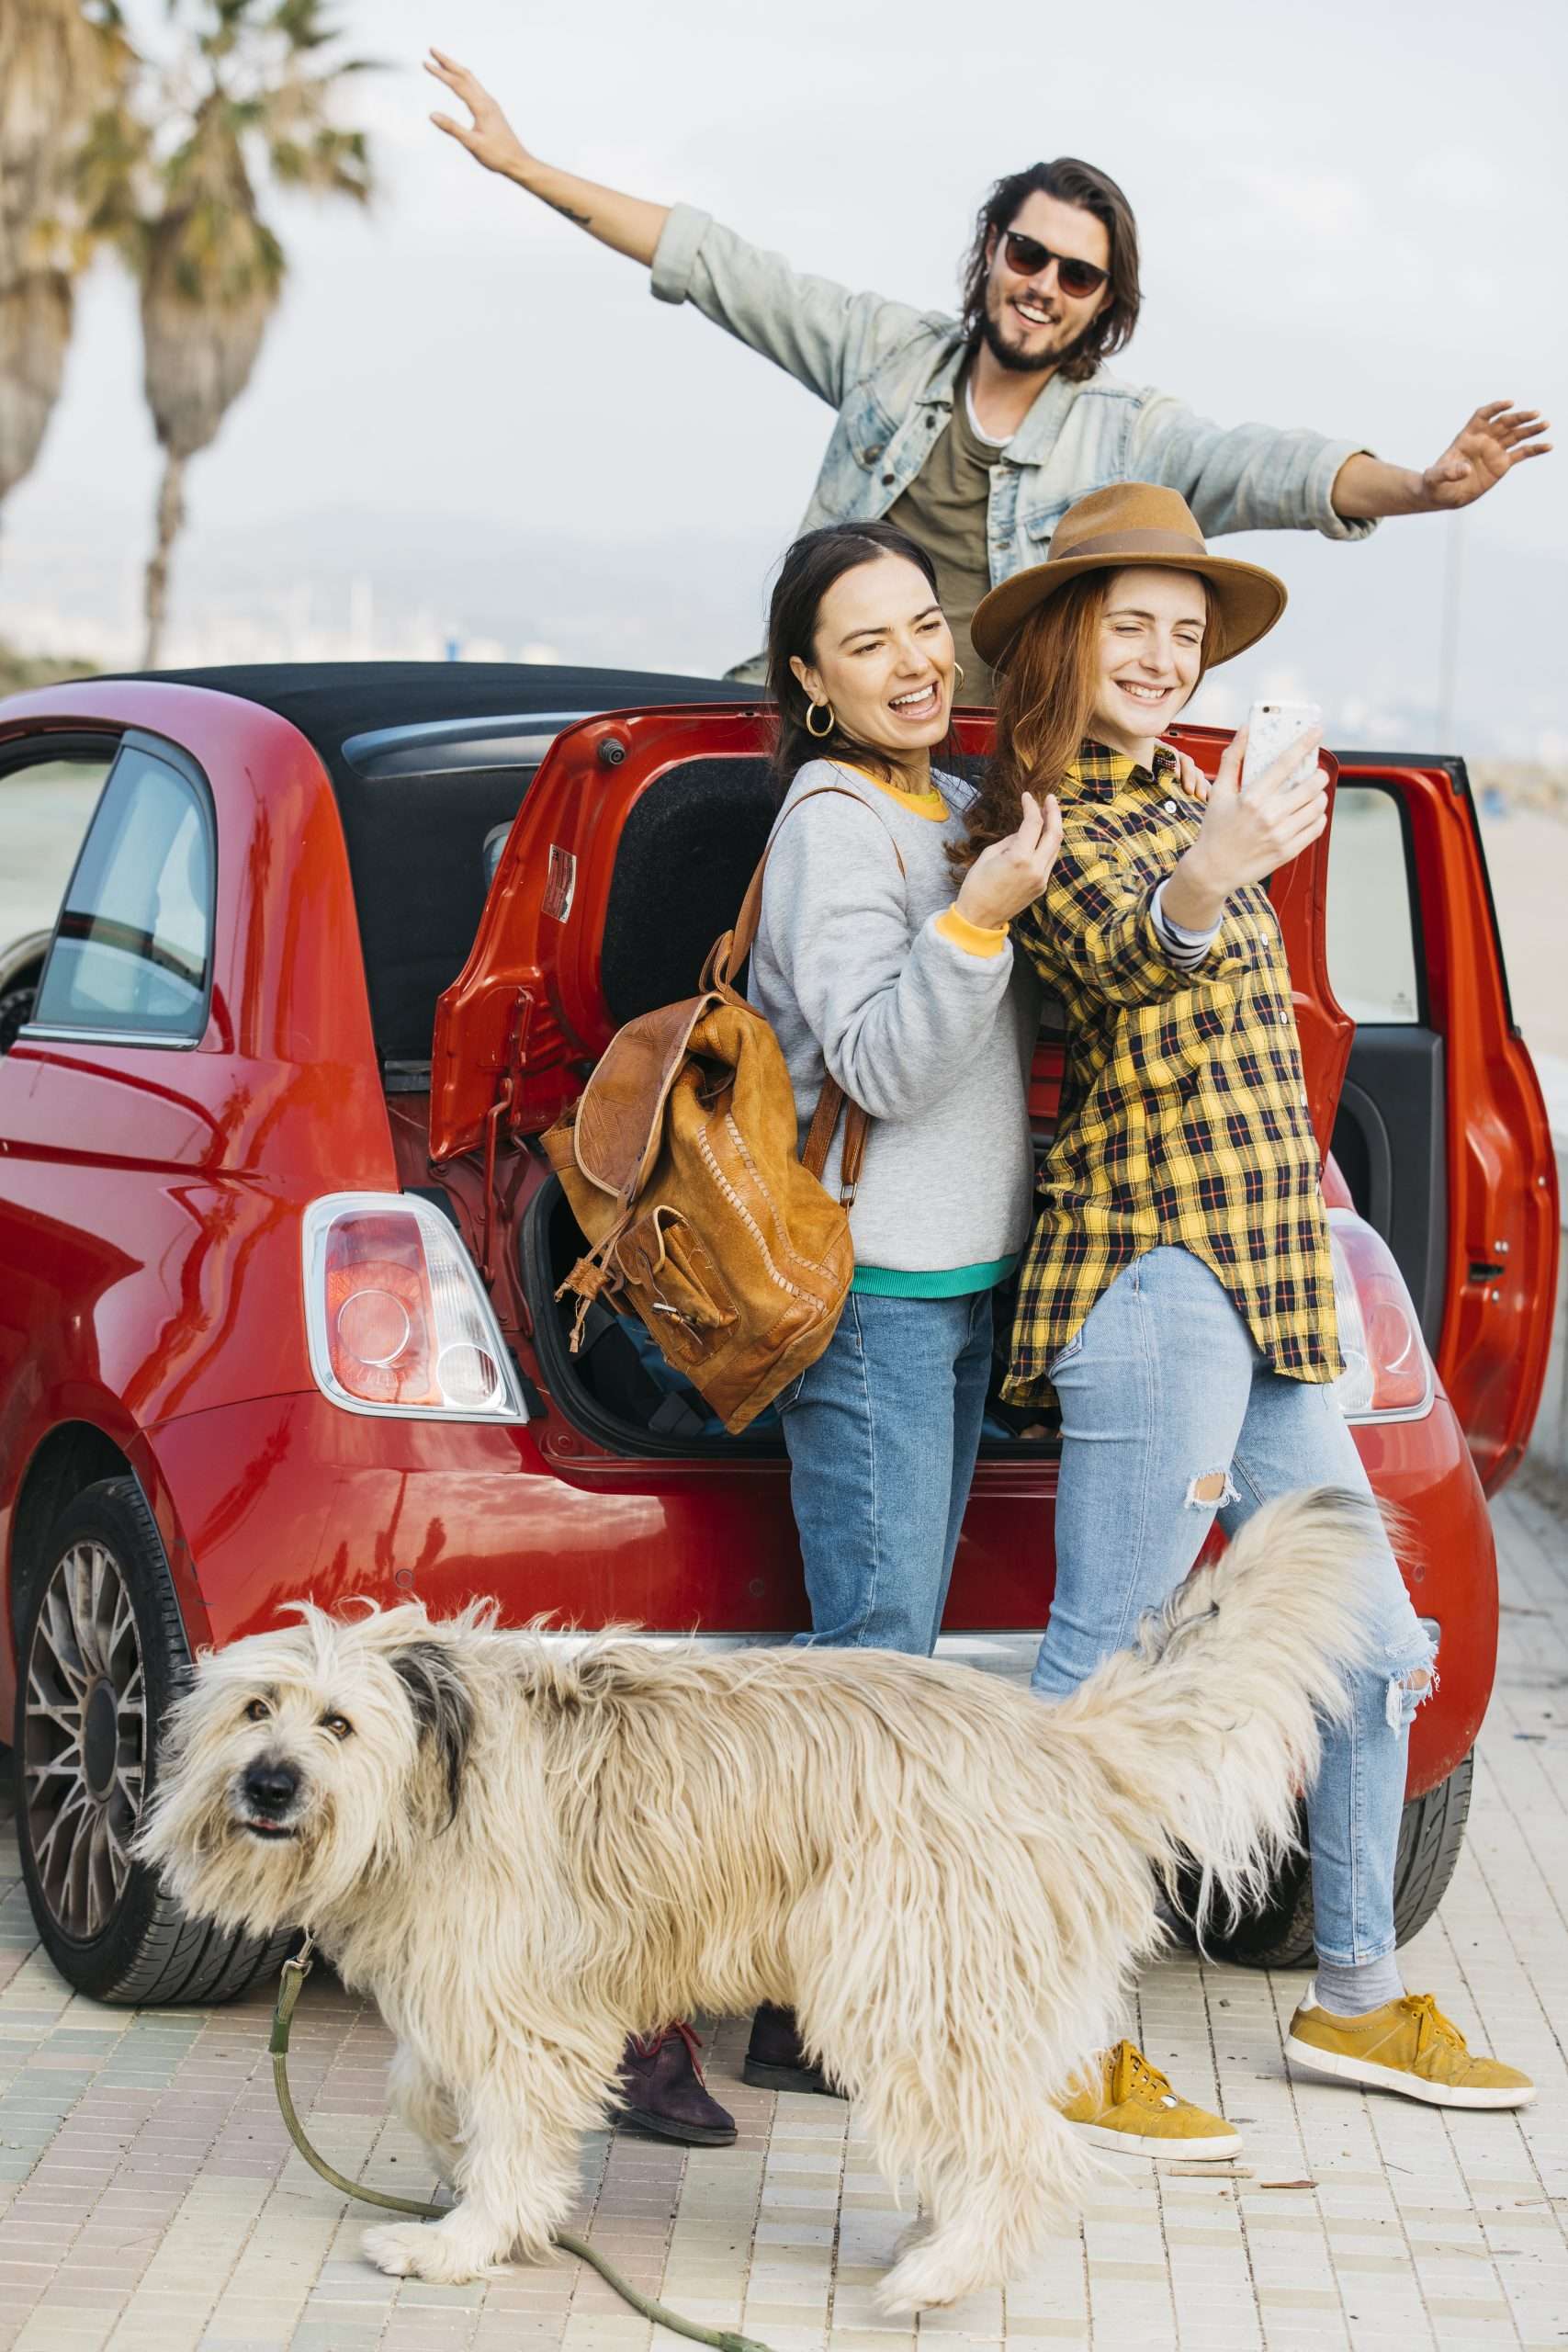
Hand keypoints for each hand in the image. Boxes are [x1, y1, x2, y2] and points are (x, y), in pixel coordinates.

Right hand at [425, 49, 531, 178]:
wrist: (518, 162)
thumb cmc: (497, 155)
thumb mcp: (472, 144)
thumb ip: (452, 128)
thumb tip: (432, 115)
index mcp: (481, 107)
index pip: (457, 83)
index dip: (440, 73)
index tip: (425, 63)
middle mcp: (487, 101)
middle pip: (465, 74)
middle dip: (447, 61)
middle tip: (432, 50)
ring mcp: (490, 104)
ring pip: (471, 79)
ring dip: (455, 68)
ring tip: (442, 61)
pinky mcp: (492, 109)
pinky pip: (475, 87)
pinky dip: (464, 78)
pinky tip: (460, 80)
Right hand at [954, 792, 1061, 929]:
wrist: (979, 918)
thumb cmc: (977, 886)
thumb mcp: (989, 855)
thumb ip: (1010, 840)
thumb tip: (1022, 832)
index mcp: (1020, 858)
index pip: (1034, 823)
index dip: (1032, 806)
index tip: (1027, 796)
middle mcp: (1036, 868)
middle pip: (1055, 833)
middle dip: (1054, 812)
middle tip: (1050, 799)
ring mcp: (1041, 878)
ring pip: (1056, 847)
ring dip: (1054, 828)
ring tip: (1047, 814)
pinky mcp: (1041, 886)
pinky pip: (1050, 860)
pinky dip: (1048, 844)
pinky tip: (1042, 836)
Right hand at [1164, 727, 1326, 928]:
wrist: (1213, 870)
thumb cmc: (1215, 828)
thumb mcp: (1219, 792)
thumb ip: (1232, 759)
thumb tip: (1245, 729)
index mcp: (1252, 798)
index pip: (1286, 763)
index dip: (1305, 744)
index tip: (1317, 731)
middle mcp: (1269, 816)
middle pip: (1311, 786)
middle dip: (1319, 774)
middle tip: (1316, 773)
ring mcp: (1281, 835)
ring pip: (1318, 807)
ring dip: (1320, 796)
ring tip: (1313, 794)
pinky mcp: (1288, 851)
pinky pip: (1316, 828)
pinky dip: (1318, 817)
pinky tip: (1310, 813)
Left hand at [1421, 401, 1551, 509]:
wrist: (1443, 495)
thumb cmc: (1435, 483)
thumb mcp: (1435, 478)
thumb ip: (1448, 471)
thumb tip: (1464, 469)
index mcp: (1467, 436)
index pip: (1483, 415)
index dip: (1495, 408)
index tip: (1509, 404)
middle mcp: (1484, 439)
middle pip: (1504, 423)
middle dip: (1519, 418)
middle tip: (1535, 414)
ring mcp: (1494, 450)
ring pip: (1515, 435)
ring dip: (1531, 429)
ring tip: (1545, 424)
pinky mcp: (1502, 464)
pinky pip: (1521, 454)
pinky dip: (1534, 449)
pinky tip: (1548, 446)